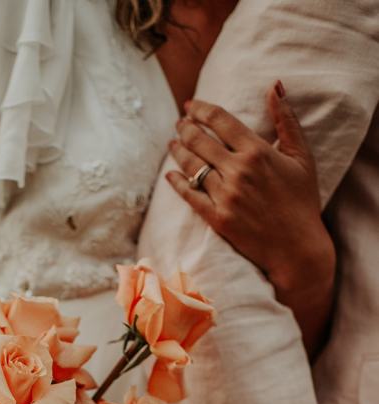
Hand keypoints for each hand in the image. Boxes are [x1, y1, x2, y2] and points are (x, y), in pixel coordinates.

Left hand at [166, 82, 335, 359]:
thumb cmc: (302, 201)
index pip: (220, 121)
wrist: (297, 248)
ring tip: (173, 143)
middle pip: (200, 141)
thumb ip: (286, 121)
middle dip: (186, 128)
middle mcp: (238, 171)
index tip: (190, 105)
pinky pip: (190, 196)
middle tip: (179, 124)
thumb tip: (274, 87)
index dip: (201, 109)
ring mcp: (225, 196)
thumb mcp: (302, 157)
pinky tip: (170, 175)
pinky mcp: (217, 218)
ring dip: (178, 151)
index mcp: (257, 152)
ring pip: (192, 166)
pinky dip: (177, 183)